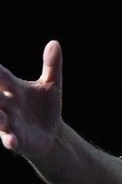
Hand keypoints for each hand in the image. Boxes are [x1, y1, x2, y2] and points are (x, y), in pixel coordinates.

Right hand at [0, 40, 62, 159]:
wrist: (52, 134)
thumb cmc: (46, 107)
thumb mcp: (51, 84)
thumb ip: (52, 64)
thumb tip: (54, 42)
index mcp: (14, 89)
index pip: (1, 76)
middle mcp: (7, 105)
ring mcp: (10, 123)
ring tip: (1, 114)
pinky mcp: (16, 139)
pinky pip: (10, 140)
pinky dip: (10, 140)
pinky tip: (11, 141)